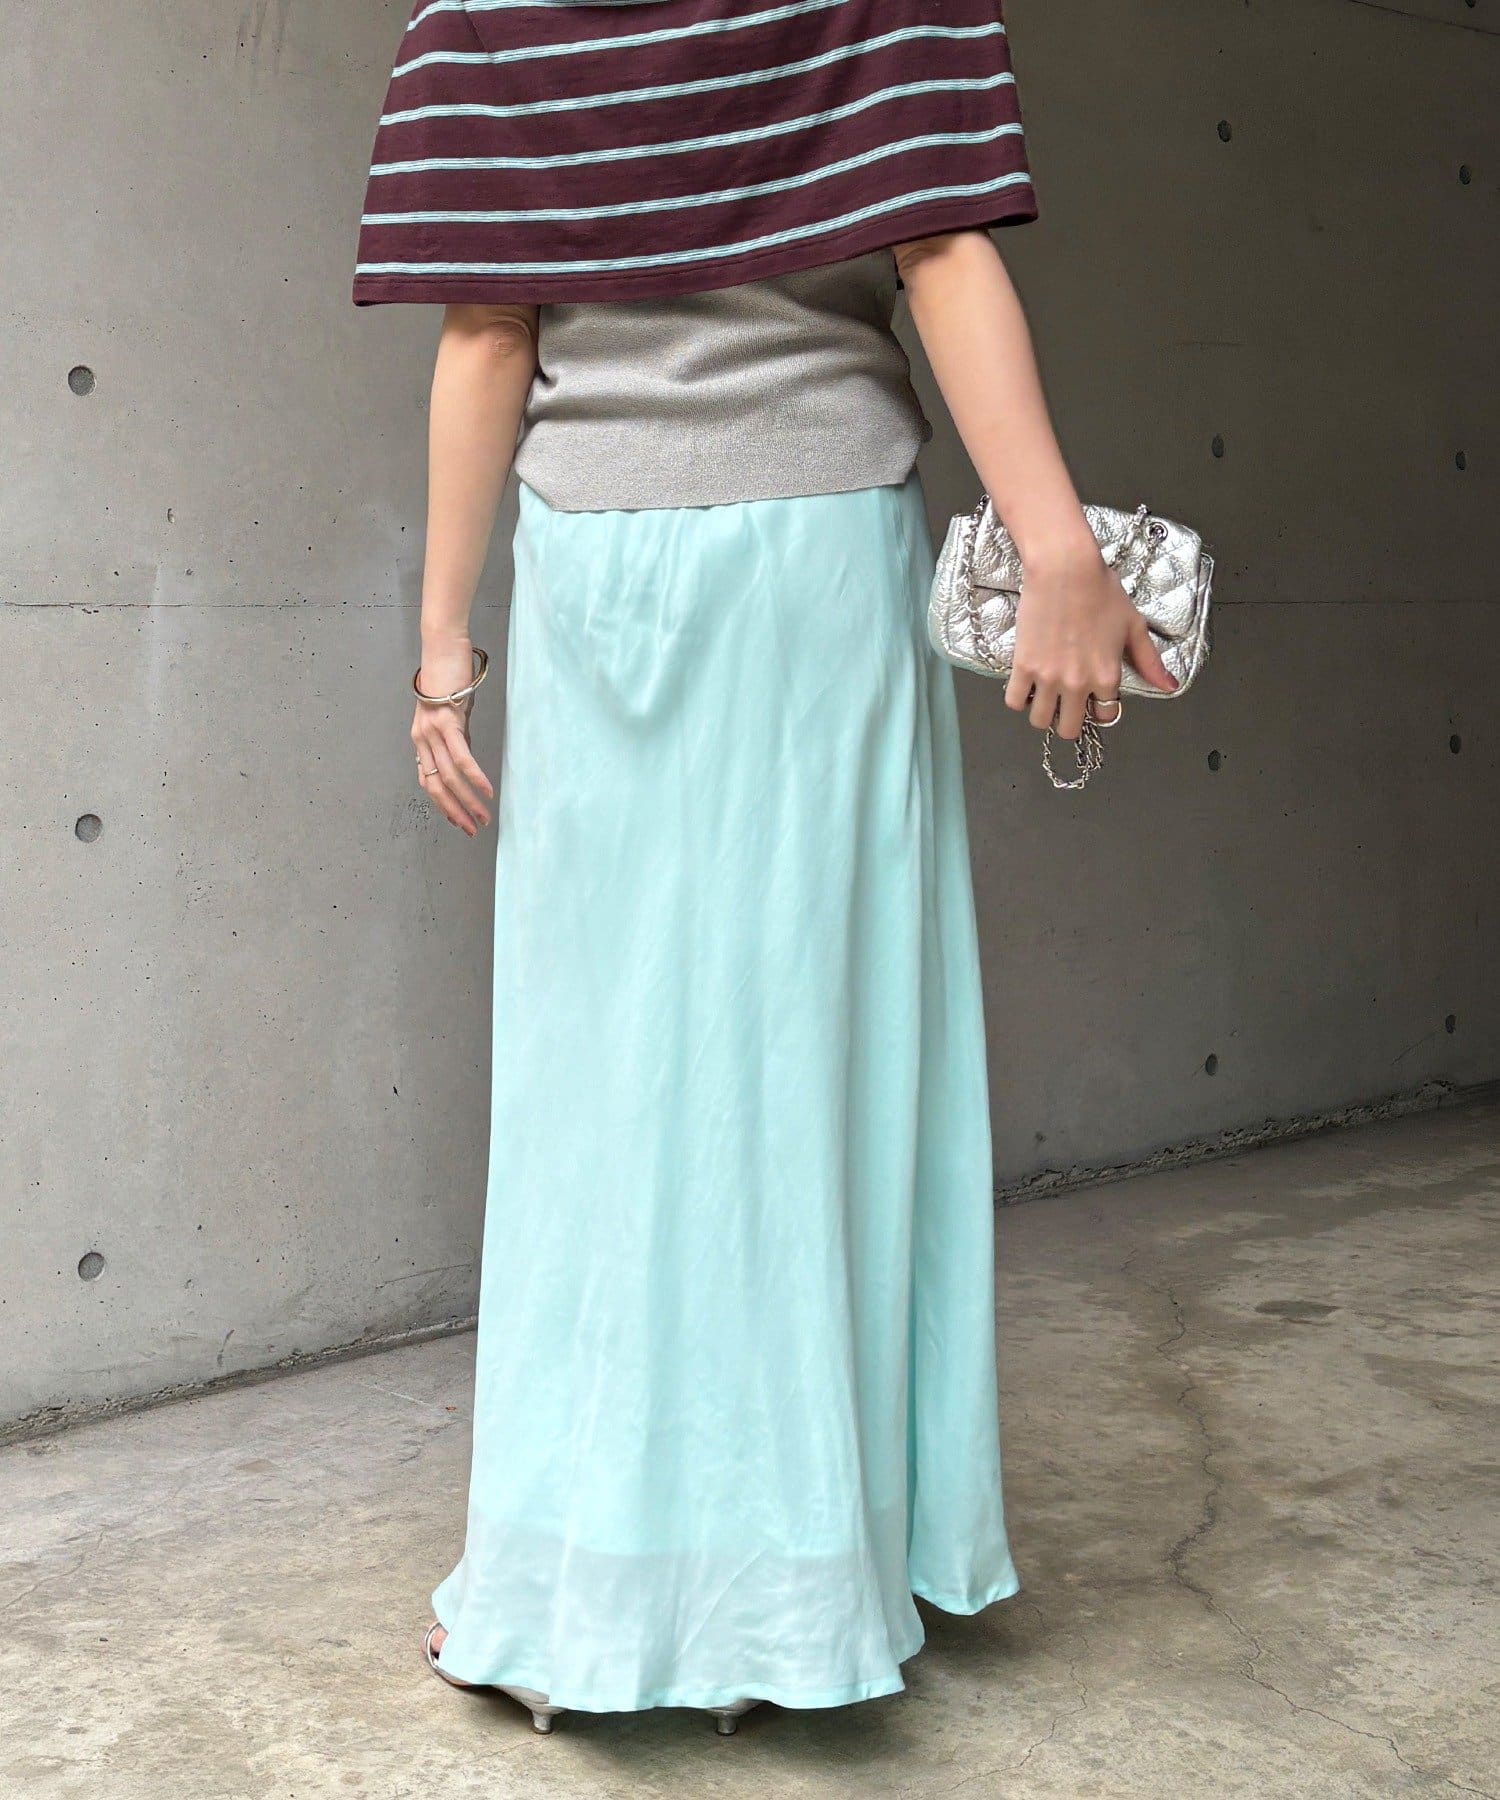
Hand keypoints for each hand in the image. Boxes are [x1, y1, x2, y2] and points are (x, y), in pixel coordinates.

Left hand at [411, 631, 494, 835]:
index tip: (458, 822)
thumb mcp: (453, 714)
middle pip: (436, 787)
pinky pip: (461, 757)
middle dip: (455, 812)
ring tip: (483, 817)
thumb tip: (468, 761)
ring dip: (467, 802)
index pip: (427, 782)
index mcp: (421, 739)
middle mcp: (422, 739)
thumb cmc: (449, 676)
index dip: (442, 805)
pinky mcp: (448, 721)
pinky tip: (487, 791)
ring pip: (448, 778)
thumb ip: (457, 738)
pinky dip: (474, 777)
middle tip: (472, 830)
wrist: (443, 648)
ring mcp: (432, 731)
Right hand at [1004, 536, 1178, 739]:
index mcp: (1106, 676)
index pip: (1104, 717)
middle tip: (1066, 703)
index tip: (1093, 698)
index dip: (1099, 709)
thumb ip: (1149, 661)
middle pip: (1069, 729)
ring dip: (1044, 713)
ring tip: (1046, 695)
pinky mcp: (1023, 665)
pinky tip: (1027, 685)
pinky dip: (1020, 699)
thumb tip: (1170, 686)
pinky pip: (1014, 701)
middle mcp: (1077, 683)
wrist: (1065, 569)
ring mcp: (1048, 677)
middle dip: (1070, 720)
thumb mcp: (1133, 626)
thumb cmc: (1102, 591)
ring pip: (1040, 721)